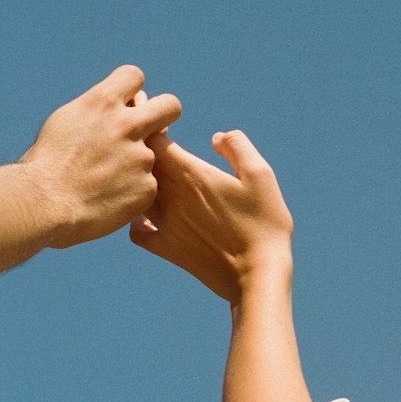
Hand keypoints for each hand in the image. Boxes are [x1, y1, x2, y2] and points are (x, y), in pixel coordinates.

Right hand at [19, 65, 181, 247]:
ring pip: (153, 153)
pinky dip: (131, 191)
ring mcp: (141, 157)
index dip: (131, 90)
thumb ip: (97, 109)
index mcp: (102, 102)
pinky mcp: (146, 186)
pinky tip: (108, 199)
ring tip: (104, 181)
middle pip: (169, 105)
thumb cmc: (45, 163)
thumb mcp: (64, 121)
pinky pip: (147, 184)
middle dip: (163, 113)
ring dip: (136, 163)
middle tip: (151, 129)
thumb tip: (125, 102)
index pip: (134, 76)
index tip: (125, 103)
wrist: (44, 204)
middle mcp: (127, 125)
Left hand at [129, 129, 292, 304]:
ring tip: (150, 177)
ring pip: (136, 195)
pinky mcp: (166, 248)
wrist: (257, 274)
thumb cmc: (264, 222)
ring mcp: (165, 224)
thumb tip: (217, 137)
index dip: (153, 128)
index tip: (163, 127)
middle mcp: (170, 197)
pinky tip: (149, 217)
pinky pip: (137, 232)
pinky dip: (137, 221)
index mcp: (191, 174)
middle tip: (151, 146)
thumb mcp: (260, 175)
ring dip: (138, 183)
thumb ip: (237, 146)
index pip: (154, 141)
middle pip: (140, 165)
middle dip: (141, 151)